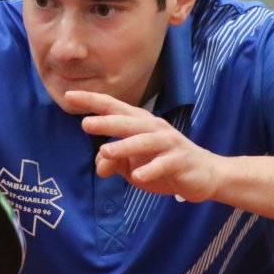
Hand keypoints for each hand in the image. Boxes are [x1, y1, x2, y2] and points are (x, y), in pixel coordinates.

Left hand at [66, 90, 221, 202]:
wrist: (205, 175)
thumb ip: (113, 162)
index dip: (92, 101)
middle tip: (85, 124)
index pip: (112, 107)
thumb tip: (99, 165)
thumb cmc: (163, 164)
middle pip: (128, 121)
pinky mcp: (181, 161)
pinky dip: (151, 170)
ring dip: (126, 146)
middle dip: (107, 121)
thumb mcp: (133, 165)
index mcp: (139, 123)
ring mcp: (169, 144)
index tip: (69, 96)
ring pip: (145, 141)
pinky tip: (138, 177)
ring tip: (106, 151)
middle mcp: (153, 128)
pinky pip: (164, 164)